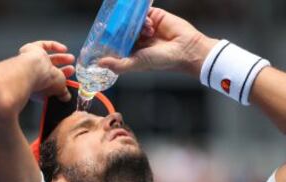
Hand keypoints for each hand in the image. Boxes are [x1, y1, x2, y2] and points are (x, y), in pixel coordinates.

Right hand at [19, 41, 74, 101]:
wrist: (32, 71)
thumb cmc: (44, 82)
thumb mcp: (59, 89)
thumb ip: (63, 92)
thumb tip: (67, 97)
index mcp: (38, 87)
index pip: (51, 83)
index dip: (62, 81)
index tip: (70, 81)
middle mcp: (33, 74)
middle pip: (50, 70)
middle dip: (63, 69)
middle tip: (71, 69)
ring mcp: (30, 61)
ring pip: (47, 58)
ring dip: (61, 58)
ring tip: (71, 58)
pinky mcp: (31, 49)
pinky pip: (44, 45)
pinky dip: (54, 47)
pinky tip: (64, 49)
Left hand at [99, 7, 218, 76]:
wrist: (186, 49)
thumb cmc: (162, 60)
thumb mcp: (137, 63)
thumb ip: (119, 65)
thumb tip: (100, 64)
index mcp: (132, 51)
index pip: (115, 43)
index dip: (109, 39)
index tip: (102, 36)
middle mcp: (137, 39)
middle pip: (122, 29)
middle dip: (121, 28)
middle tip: (119, 27)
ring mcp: (145, 27)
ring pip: (131, 20)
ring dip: (137, 24)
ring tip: (149, 32)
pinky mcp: (154, 16)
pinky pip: (142, 12)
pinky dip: (143, 16)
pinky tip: (150, 24)